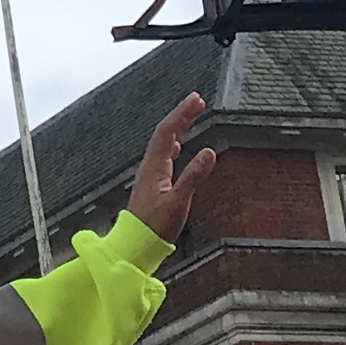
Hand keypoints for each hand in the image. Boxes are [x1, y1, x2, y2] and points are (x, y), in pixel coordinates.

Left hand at [125, 91, 215, 241]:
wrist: (135, 246)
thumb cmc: (154, 227)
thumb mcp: (178, 202)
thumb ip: (193, 177)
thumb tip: (210, 152)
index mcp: (154, 167)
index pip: (168, 132)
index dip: (181, 113)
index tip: (196, 99)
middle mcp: (149, 167)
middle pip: (165, 134)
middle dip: (181, 116)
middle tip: (197, 101)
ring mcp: (150, 176)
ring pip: (164, 144)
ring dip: (178, 128)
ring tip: (190, 117)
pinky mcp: (153, 185)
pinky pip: (164, 157)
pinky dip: (173, 146)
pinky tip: (178, 148)